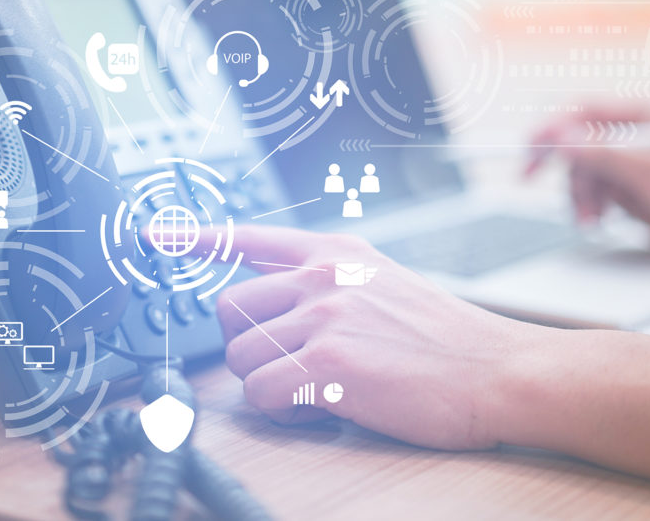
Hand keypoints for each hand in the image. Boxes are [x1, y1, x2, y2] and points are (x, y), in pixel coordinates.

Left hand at [215, 225, 531, 449]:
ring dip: (269, 384)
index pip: (249, 237)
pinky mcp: (328, 365)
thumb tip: (277, 290)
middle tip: (284, 364)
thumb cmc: (443, 337)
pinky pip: (264, 393)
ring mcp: (324, 317)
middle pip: (229, 309)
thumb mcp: (383, 282)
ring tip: (315, 389)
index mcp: (334, 252)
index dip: (196, 239)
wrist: (495, 369)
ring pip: (242, 357)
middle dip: (246, 345)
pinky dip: (284, 412)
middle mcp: (321, 276)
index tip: (154, 238)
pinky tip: (321, 408)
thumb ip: (329, 279)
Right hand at [525, 104, 649, 250]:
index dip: (549, 127)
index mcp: (638, 113)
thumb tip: (562, 140)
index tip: (528, 148)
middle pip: (573, 140)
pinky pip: (588, 185)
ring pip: (578, 168)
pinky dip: (587, 203)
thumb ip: (604, 154)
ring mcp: (623, 153)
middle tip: (526, 178)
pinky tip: (599, 217)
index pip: (581, 111)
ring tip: (592, 219)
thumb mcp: (648, 174)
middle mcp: (627, 128)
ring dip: (577, 195)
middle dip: (562, 169)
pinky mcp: (620, 176)